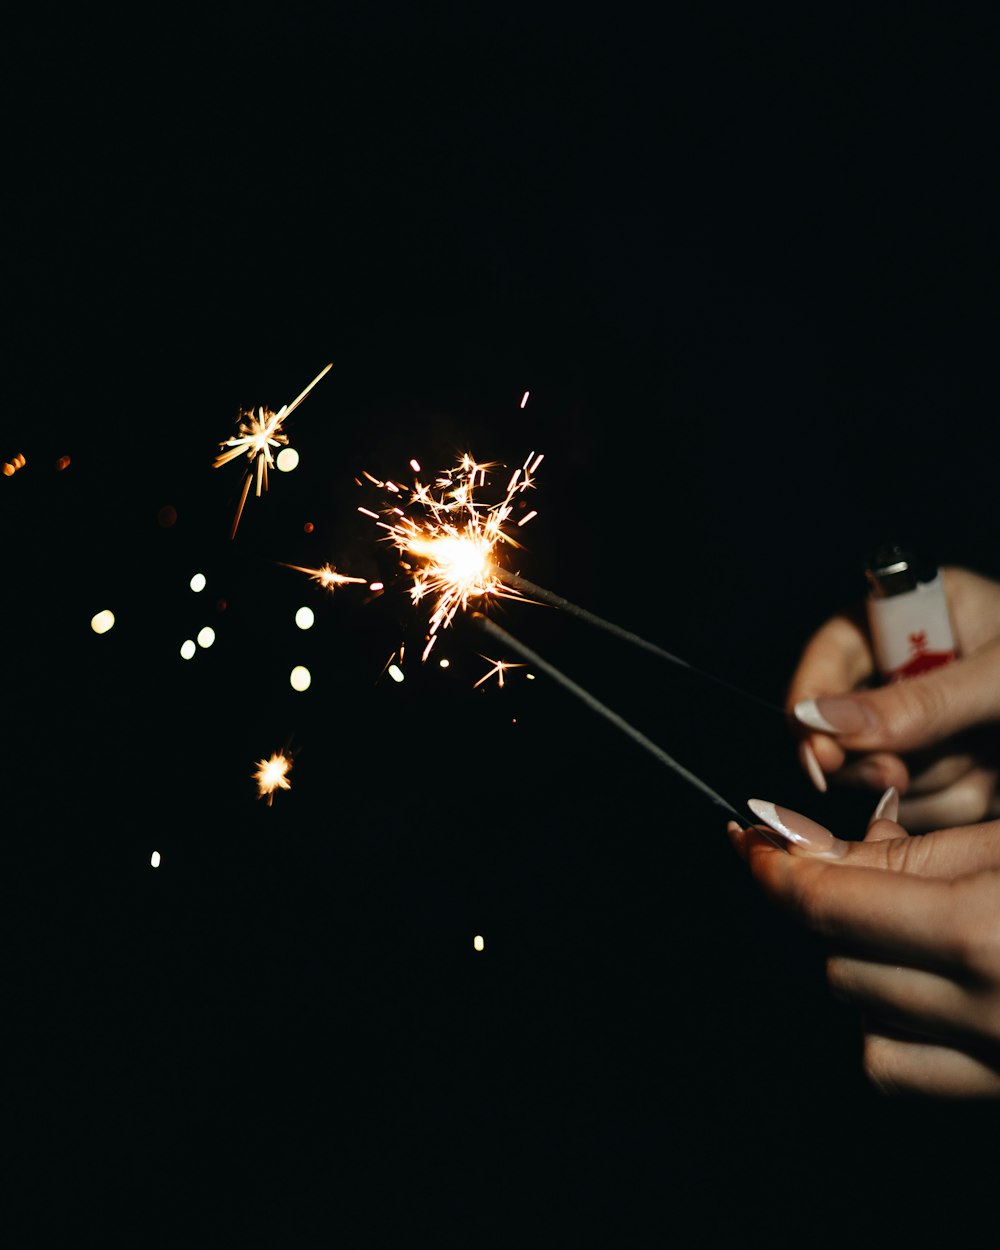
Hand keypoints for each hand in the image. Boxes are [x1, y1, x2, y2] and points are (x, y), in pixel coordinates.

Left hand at [728, 790, 999, 1097]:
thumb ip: (908, 856)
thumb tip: (807, 849)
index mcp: (983, 931)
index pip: (830, 906)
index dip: (775, 868)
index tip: (750, 841)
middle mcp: (986, 1008)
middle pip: (837, 965)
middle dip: (837, 915)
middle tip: (864, 876)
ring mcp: (995, 1061)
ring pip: (859, 1019)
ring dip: (866, 971)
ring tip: (920, 930)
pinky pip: (898, 1071)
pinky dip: (889, 1031)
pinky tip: (927, 992)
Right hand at [789, 566, 999, 829]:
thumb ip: (921, 700)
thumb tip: (824, 721)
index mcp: (917, 615)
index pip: (831, 654)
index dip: (812, 703)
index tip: (820, 754)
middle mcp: (914, 670)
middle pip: (846, 727)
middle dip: (881, 760)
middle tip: (904, 777)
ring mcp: (934, 724)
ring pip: (885, 774)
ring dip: (936, 785)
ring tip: (990, 766)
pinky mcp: (957, 768)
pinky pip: (925, 804)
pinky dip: (960, 805)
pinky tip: (994, 786)